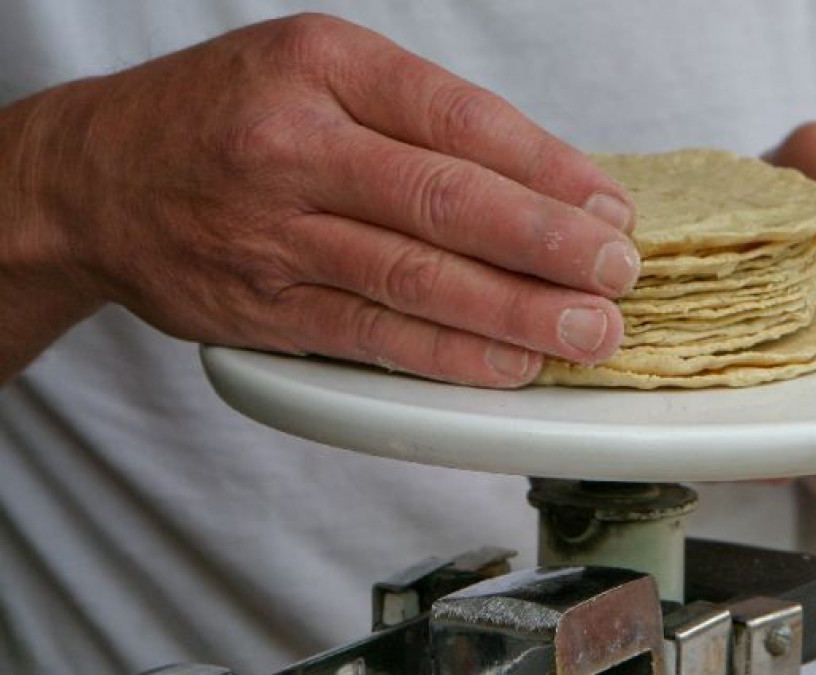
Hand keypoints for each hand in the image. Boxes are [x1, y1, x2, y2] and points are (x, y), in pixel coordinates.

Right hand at [20, 14, 638, 386]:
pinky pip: (372, 337)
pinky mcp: (265, 309)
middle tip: (615, 276)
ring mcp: (276, 233)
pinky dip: (447, 356)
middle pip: (447, 202)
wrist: (96, 177)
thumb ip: (416, 119)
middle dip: (547, 245)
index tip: (607, 209)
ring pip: (416, 278)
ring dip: (514, 312)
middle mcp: (298, 146)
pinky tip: (507, 365)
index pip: (462, 120)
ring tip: (586, 332)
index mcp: (324, 67)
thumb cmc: (222, 117)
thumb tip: (538, 180)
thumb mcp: (317, 72)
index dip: (549, 170)